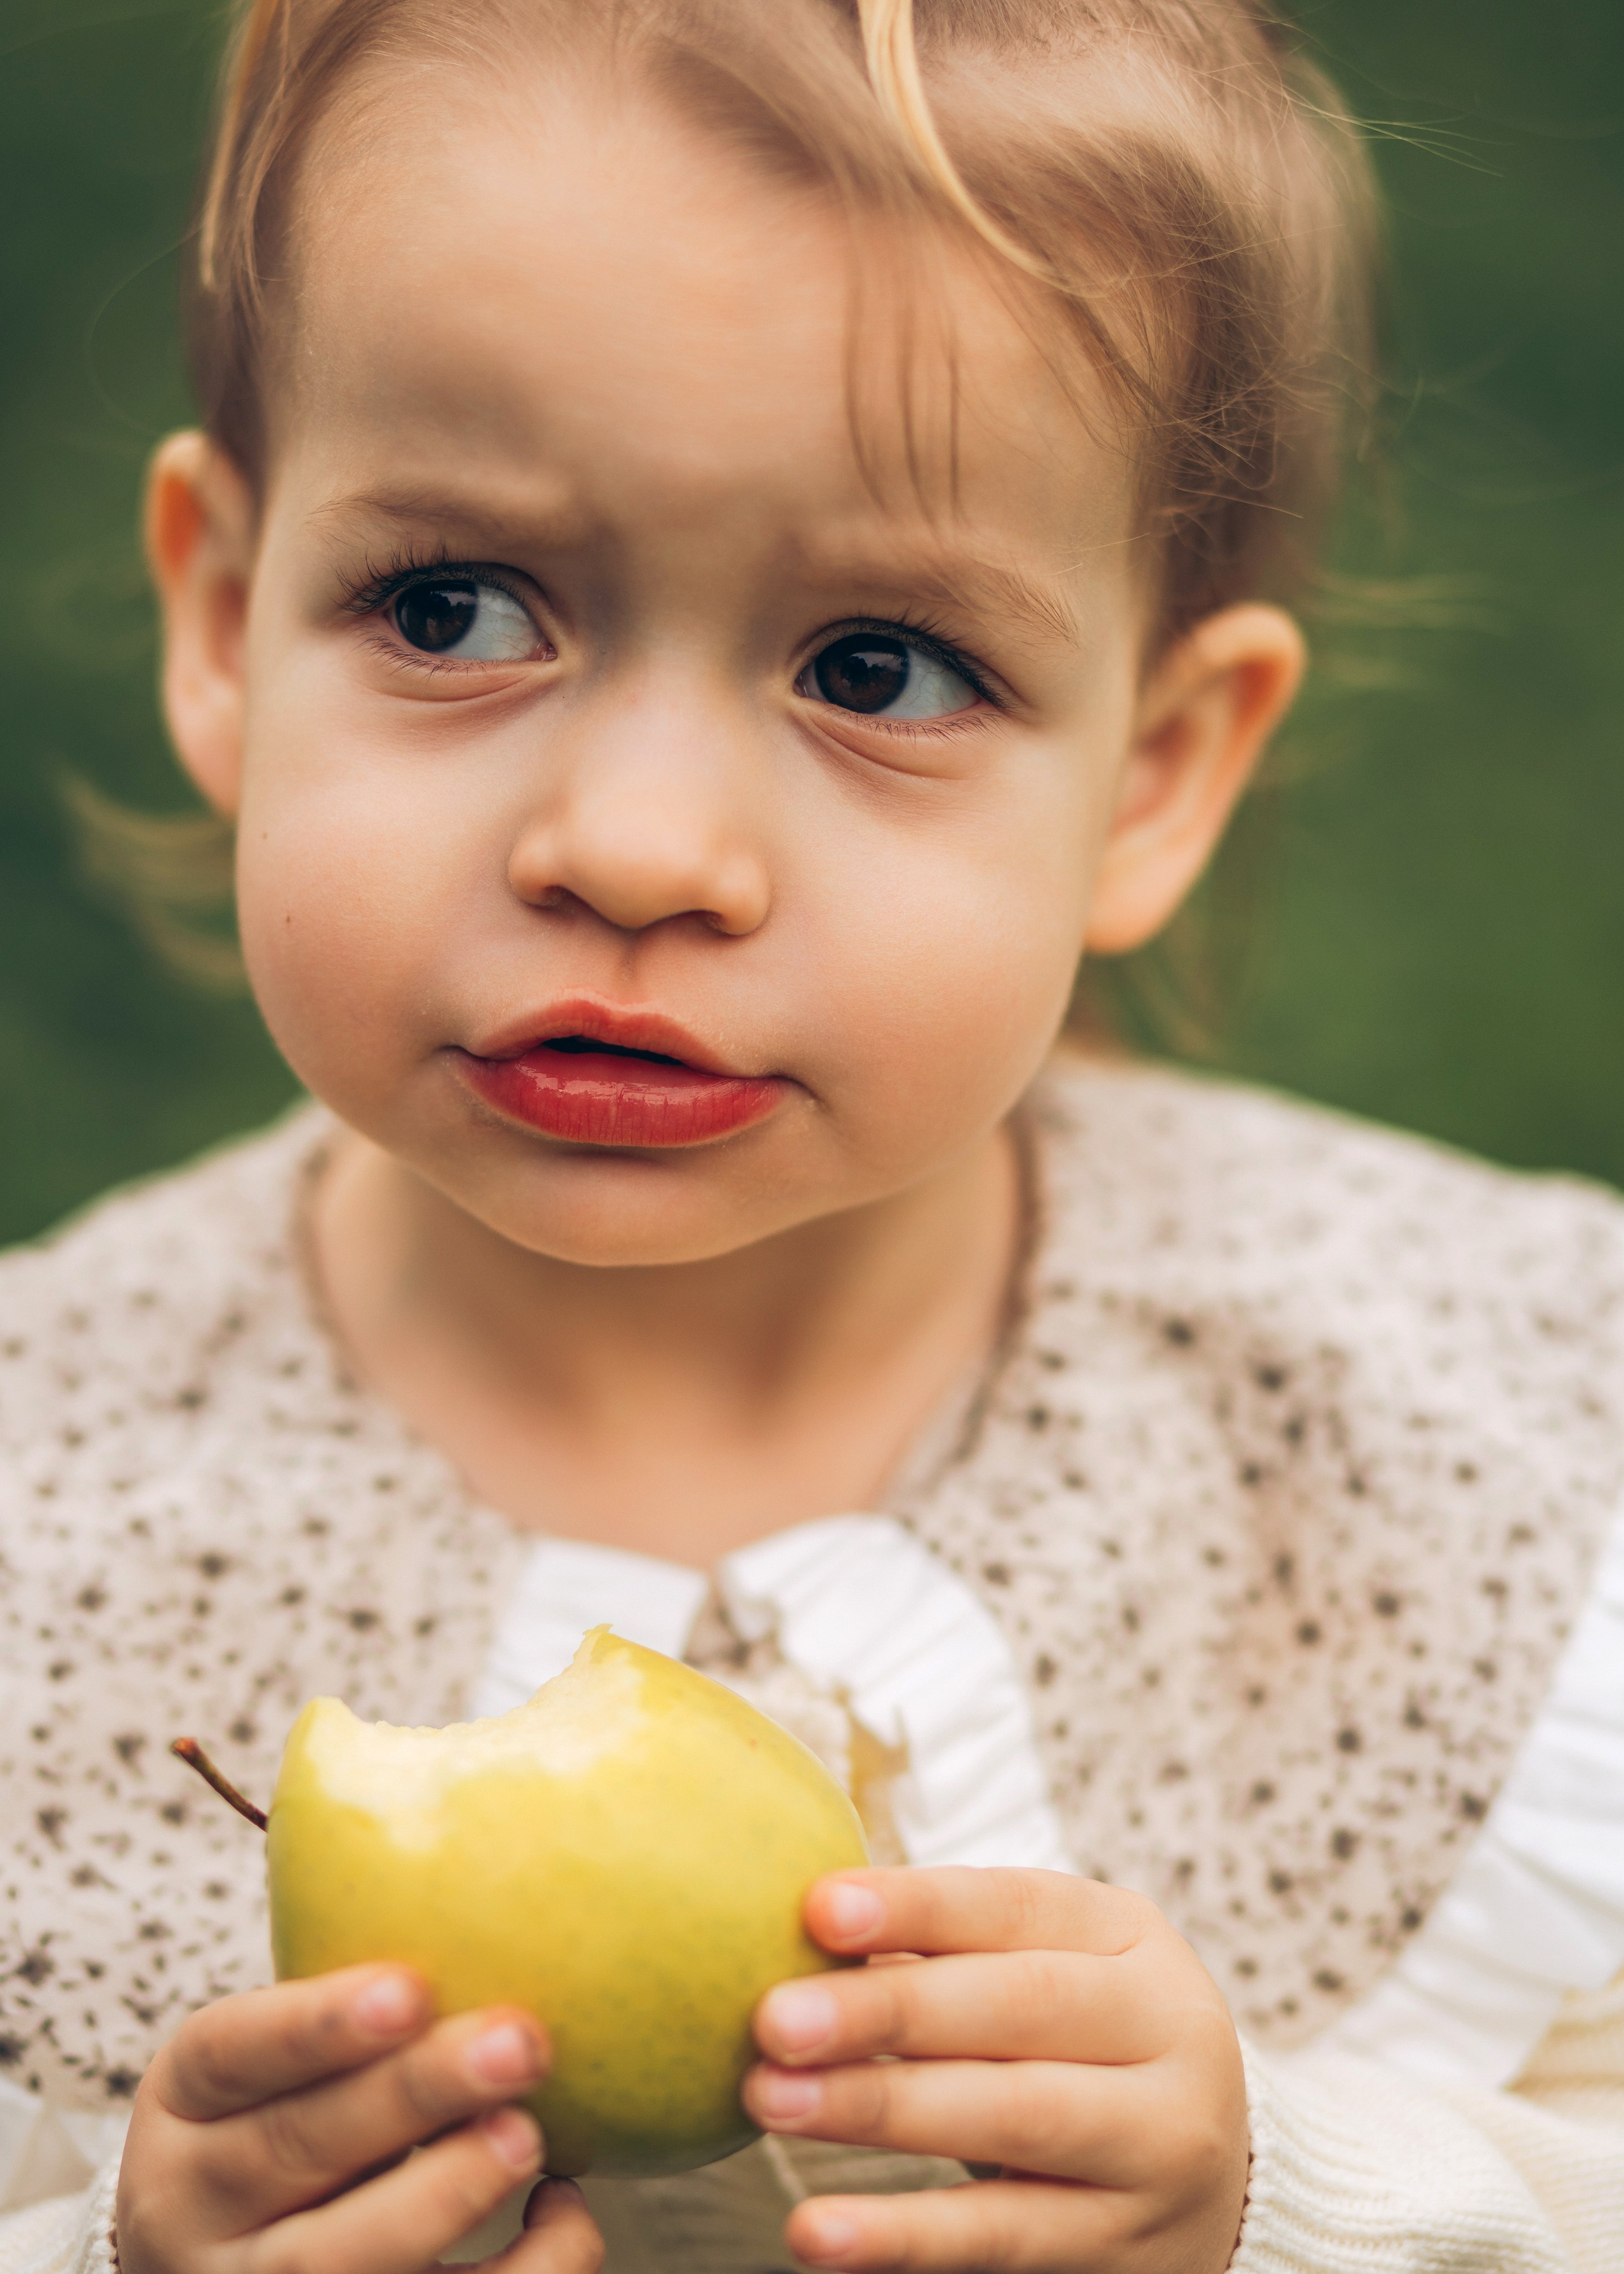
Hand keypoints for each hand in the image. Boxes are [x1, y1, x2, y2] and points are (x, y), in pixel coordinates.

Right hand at [116, 1964, 604, 2273]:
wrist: (223, 2266)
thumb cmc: (288, 2124)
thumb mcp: (274, 2063)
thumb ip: (355, 2007)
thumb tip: (501, 1876)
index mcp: (185, 2107)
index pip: (230, 2053)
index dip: (318, 2024)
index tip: (409, 1988)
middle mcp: (198, 2208)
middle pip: (296, 2151)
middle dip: (413, 2096)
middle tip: (516, 2046)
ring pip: (338, 2263)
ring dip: (448, 2193)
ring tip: (530, 2134)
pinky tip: (560, 2210)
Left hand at [745, 1868, 1247, 2273]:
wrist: (1211, 2184)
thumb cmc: (1074, 2048)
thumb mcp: (1044, 1975)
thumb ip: (943, 1953)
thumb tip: (799, 1929)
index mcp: (1132, 1938)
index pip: (1016, 1905)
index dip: (916, 1905)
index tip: (817, 1910)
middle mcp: (1168, 2031)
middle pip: (1017, 2007)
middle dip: (888, 2011)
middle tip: (773, 2021)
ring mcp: (1159, 2145)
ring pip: (1013, 2118)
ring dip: (882, 2108)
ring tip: (772, 2101)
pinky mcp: (1124, 2249)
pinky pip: (1002, 2238)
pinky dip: (903, 2236)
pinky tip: (818, 2232)